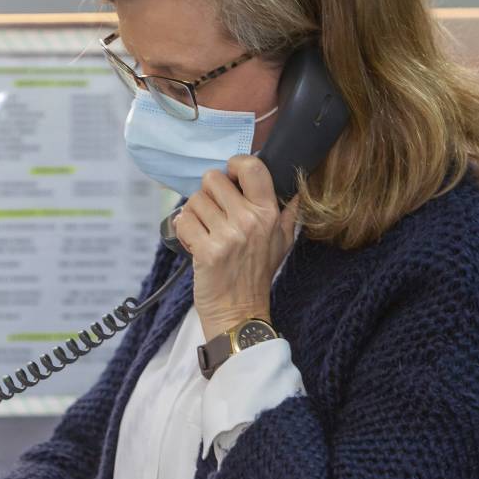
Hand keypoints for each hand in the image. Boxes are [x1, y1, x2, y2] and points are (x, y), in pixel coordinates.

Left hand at [174, 155, 297, 340]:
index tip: (230, 178)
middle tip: (213, 215)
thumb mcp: (282, 241)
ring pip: (194, 200)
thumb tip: (295, 184)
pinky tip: (195, 244)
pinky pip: (183, 222)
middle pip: (213, 179)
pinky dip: (184, 232)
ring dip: (194, 215)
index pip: (251, 166)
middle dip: (208, 195)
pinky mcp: (206, 251)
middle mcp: (249, 220)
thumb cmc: (257, 276)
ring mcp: (228, 236)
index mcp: (269, 213)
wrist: (240, 314)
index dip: (234, 165)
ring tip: (205, 233)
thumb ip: (287, 211)